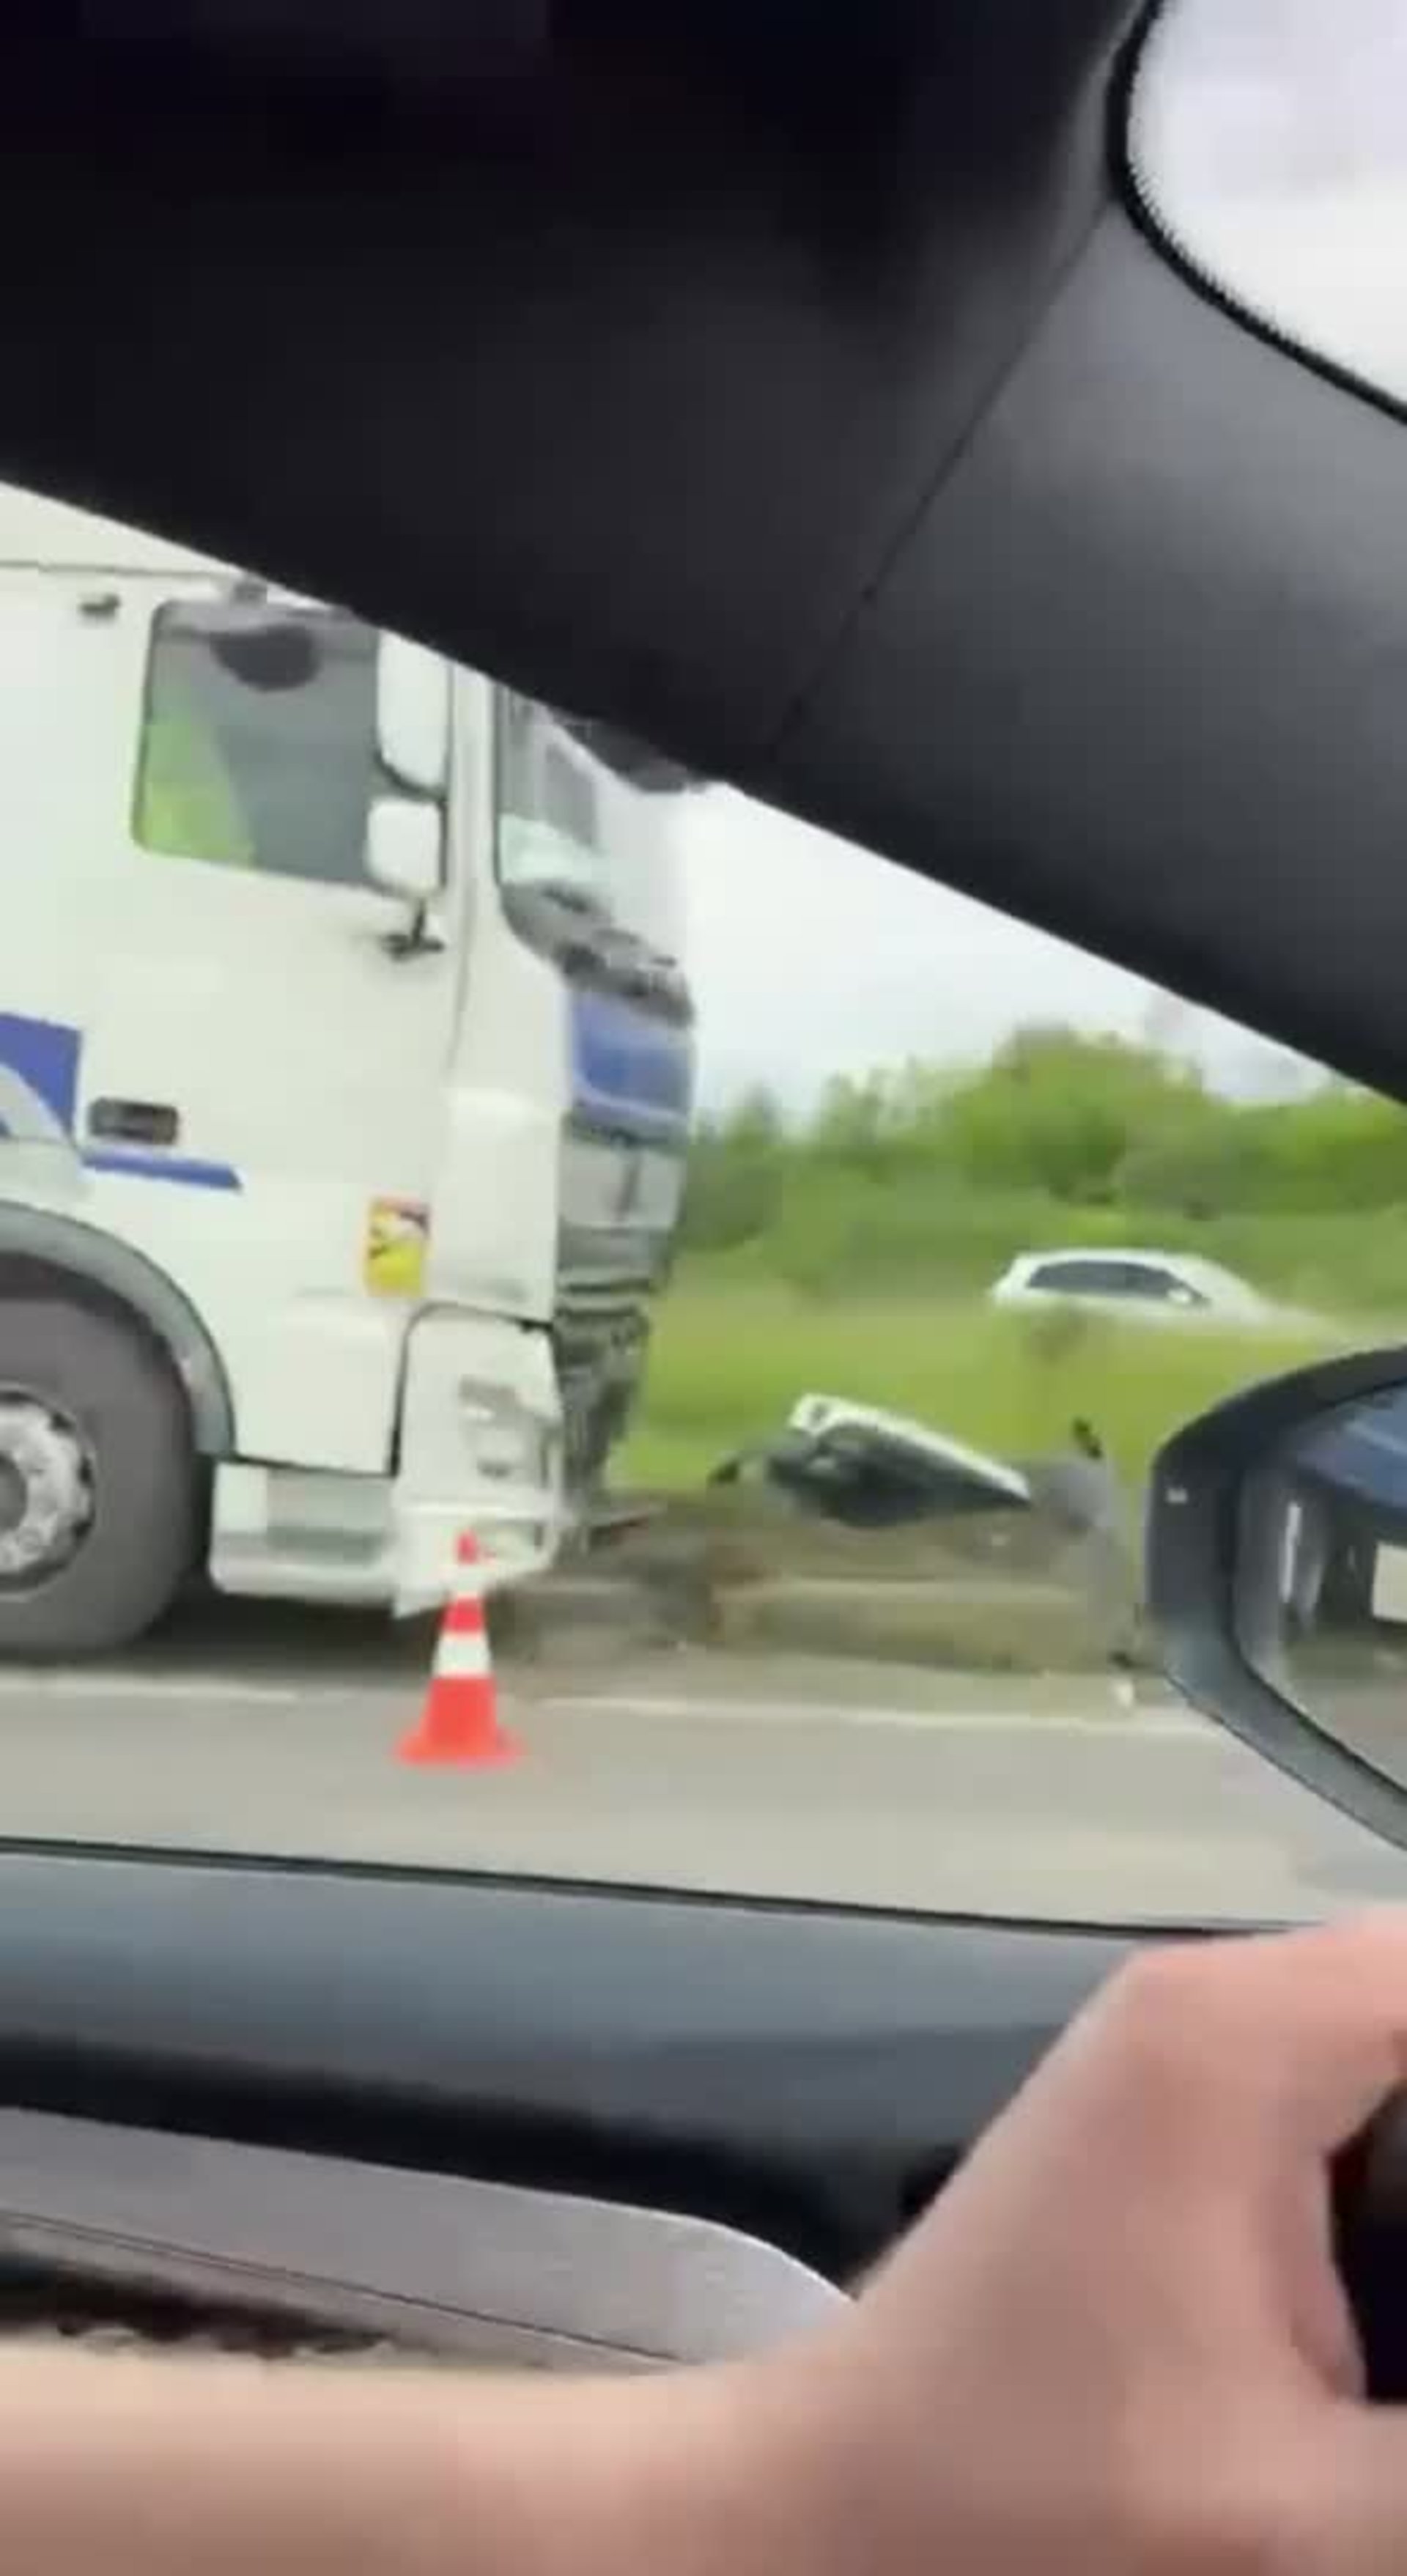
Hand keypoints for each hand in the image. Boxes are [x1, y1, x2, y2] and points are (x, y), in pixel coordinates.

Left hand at [757, 1916, 1406, 2575]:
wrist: (821, 2526)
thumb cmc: (1036, 2518)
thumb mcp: (1314, 2522)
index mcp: (1245, 2041)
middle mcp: (1218, 2008)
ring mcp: (1192, 2064)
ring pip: (1405, 2059)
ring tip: (1400, 2347)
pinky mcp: (1183, 2137)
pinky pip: (1357, 2115)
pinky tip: (1398, 2323)